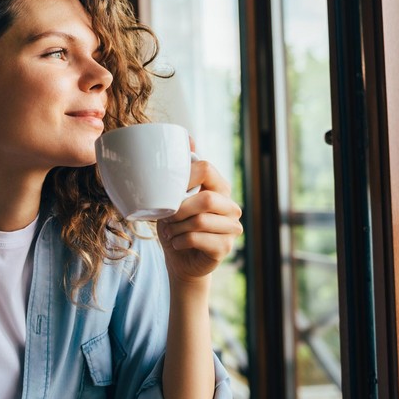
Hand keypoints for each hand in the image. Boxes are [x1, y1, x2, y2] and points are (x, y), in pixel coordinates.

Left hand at [156, 158, 242, 284]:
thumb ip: (182, 171)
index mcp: (219, 187)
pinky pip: (197, 238)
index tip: (170, 191)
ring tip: (170, 231)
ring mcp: (232, 227)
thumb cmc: (177, 225)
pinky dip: (180, 241)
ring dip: (177, 227)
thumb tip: (189, 138)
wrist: (181, 260)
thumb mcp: (174, 197)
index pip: (207, 168)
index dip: (185, 177)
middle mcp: (230, 206)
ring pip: (200, 220)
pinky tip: (177, 242)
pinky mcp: (226, 247)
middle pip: (207, 198)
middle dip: (180, 209)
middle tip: (167, 217)